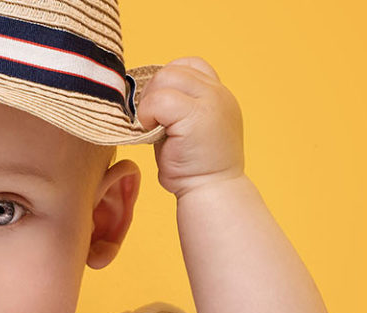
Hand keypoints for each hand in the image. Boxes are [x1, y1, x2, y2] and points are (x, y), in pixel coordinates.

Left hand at [135, 57, 247, 197]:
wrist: (211, 192)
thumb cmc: (194, 167)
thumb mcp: (189, 127)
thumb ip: (178, 105)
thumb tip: (146, 91)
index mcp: (220, 95)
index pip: (190, 66)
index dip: (168, 81)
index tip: (160, 107)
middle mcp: (219, 94)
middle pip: (173, 70)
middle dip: (153, 91)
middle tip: (151, 119)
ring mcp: (212, 102)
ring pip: (166, 78)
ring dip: (150, 101)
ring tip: (152, 125)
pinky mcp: (198, 115)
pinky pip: (160, 99)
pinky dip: (148, 113)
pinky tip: (151, 131)